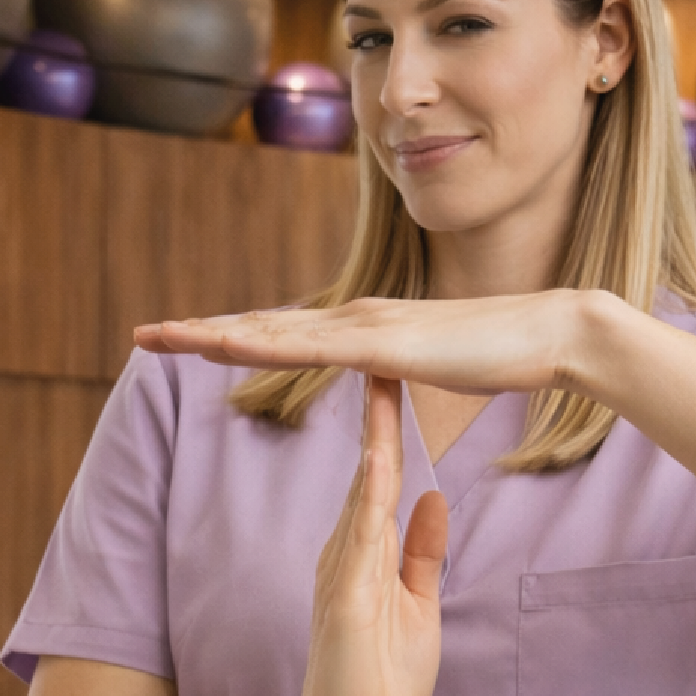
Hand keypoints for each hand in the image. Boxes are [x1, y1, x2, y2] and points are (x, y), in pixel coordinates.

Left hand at [132, 289, 600, 396]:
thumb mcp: (437, 368)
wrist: (552, 333)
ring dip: (214, 334)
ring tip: (162, 336)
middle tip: (143, 336)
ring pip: (274, 333)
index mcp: (366, 328)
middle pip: (263, 328)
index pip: (286, 335)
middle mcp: (356, 318)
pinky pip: (312, 349)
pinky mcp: (387, 345)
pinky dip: (262, 345)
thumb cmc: (503, 354)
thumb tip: (388, 377)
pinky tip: (225, 346)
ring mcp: (368, 328)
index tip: (187, 342)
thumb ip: (404, 372)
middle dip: (200, 332)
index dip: (233, 337)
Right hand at [290, 372, 448, 695]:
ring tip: (380, 374)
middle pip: (369, 462)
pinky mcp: (346, 596)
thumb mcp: (416, 602)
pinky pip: (360, 533)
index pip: (384, 467)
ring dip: (372, 431)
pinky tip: (379, 452)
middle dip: (375, 403)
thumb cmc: (381, 679)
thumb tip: (436, 499)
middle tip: (383, 339)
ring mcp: (344, 568)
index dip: (393, 416)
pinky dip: (370, 491)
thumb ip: (422, 552)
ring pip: (362, 486)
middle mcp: (348, 546)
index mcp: (365, 546)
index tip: (406, 364)